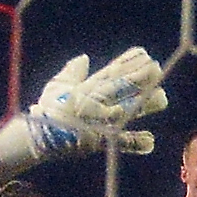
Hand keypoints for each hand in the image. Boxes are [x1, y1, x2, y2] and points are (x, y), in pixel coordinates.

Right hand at [0, 48, 168, 177]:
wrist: (34, 137)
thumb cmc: (45, 112)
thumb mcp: (56, 88)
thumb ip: (71, 73)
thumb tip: (84, 59)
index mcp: (85, 89)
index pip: (110, 72)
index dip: (128, 62)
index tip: (144, 53)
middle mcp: (93, 103)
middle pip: (120, 88)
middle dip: (139, 78)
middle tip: (157, 69)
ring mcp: (97, 122)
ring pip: (124, 110)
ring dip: (144, 105)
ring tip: (162, 98)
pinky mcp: (97, 140)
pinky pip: (118, 142)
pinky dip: (134, 143)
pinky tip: (151, 141)